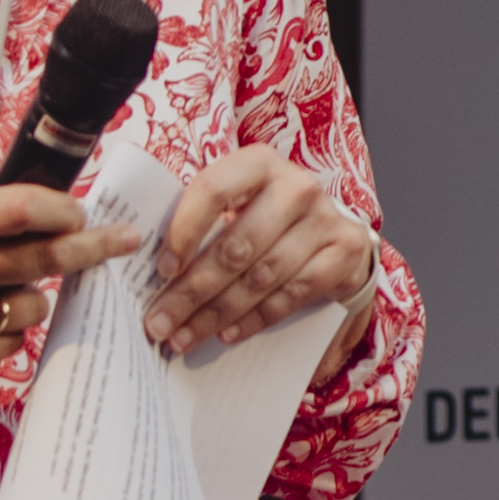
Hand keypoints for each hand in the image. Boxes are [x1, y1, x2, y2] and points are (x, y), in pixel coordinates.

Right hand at [0, 185, 143, 430]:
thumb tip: (50, 218)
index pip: (21, 210)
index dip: (63, 210)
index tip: (81, 212)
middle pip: (43, 259)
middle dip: (91, 248)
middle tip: (122, 241)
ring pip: (31, 307)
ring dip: (30, 301)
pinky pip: (10, 345)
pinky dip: (7, 335)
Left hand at [140, 147, 379, 362]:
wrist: (332, 232)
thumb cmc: (266, 219)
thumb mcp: (236, 206)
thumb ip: (202, 225)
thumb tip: (153, 273)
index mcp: (259, 163)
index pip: (214, 190)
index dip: (184, 231)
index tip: (162, 269)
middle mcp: (297, 186)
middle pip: (236, 245)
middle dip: (192, 290)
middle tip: (160, 322)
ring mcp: (325, 218)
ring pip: (261, 275)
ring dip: (217, 312)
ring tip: (185, 336)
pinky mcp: (345, 251)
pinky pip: (293, 293)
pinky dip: (256, 318)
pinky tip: (227, 333)